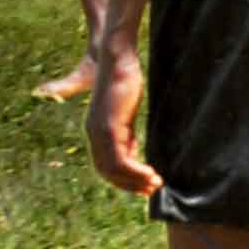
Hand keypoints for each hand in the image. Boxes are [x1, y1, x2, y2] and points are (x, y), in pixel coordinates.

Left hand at [84, 49, 156, 199]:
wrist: (115, 59)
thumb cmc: (122, 79)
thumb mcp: (124, 112)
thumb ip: (125, 132)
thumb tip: (133, 151)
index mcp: (96, 132)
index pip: (106, 165)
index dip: (123, 179)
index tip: (143, 183)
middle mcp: (94, 135)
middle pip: (108, 172)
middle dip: (129, 184)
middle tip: (151, 189)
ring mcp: (100, 132)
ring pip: (114, 169)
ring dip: (135, 181)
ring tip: (155, 183)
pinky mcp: (110, 128)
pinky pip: (121, 159)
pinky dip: (135, 171)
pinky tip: (150, 173)